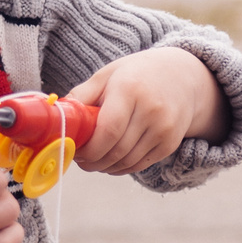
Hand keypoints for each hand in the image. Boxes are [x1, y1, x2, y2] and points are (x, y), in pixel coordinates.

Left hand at [66, 48, 226, 173]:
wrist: (183, 76)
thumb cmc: (137, 75)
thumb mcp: (107, 75)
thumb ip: (81, 95)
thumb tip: (58, 119)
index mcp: (130, 89)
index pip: (108, 131)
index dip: (88, 149)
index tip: (74, 150)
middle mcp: (151, 110)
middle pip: (116, 151)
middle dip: (92, 161)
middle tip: (79, 159)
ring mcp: (164, 128)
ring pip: (126, 162)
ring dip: (105, 167)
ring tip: (93, 159)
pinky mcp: (171, 143)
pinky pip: (139, 165)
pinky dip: (121, 167)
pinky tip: (111, 160)